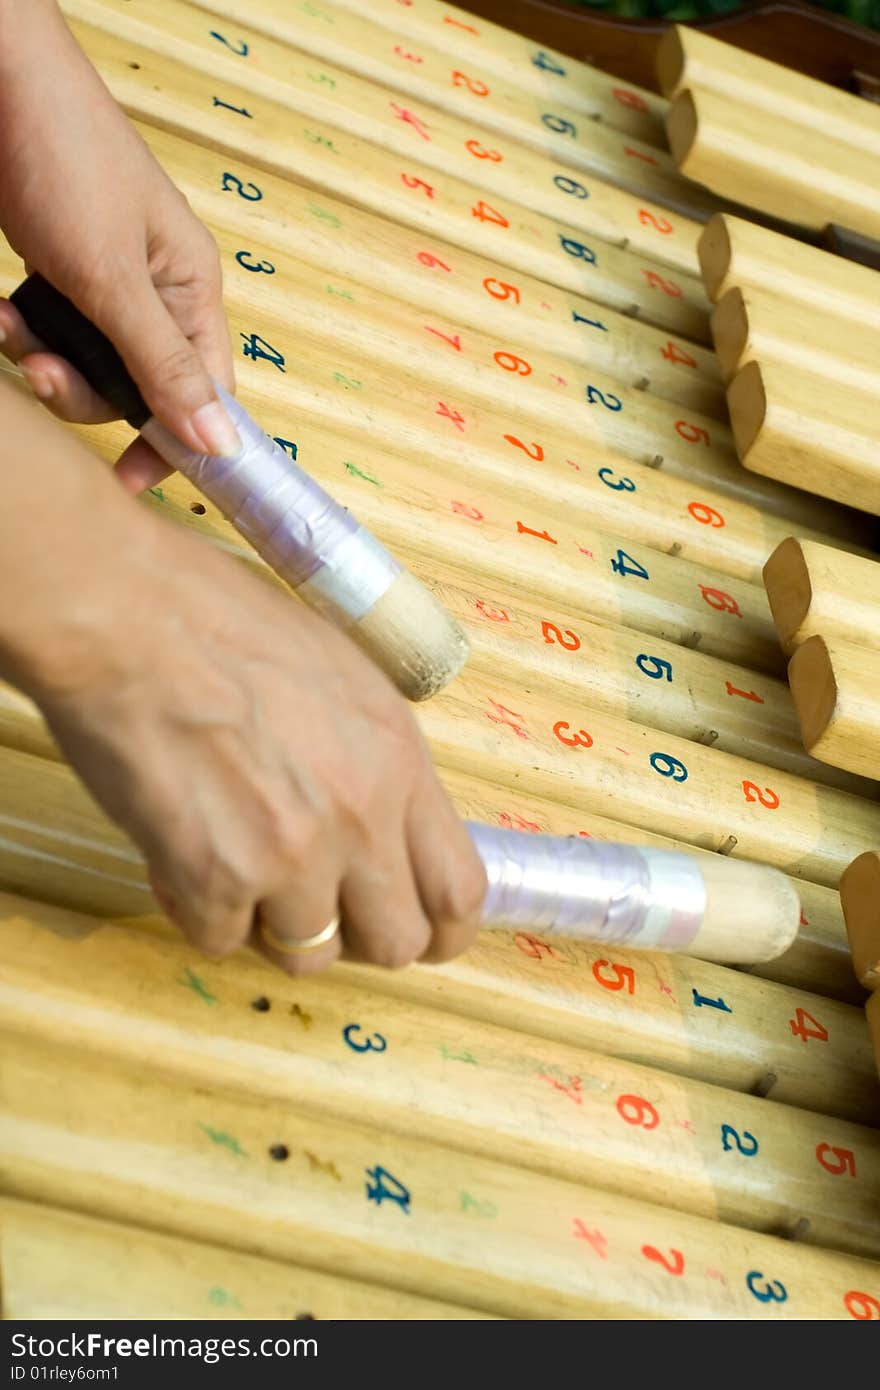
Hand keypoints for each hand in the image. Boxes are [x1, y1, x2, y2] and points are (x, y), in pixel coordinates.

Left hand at [0, 0, 234, 491]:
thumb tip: (221, 445)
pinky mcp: (62, 269)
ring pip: (87, 365)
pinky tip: (1, 307)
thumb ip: (163, 366)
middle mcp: (157, 291)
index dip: (176, 442)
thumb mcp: (114, 279)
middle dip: (83, 391)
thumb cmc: (63, 158)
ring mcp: (107, 281)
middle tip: (41, 372)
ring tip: (10, 325)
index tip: (131, 479)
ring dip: (42, 357)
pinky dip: (21, 328)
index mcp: (192, 289)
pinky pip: (51, 331)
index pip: (207, 393)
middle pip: (137, 388)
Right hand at [28, 509, 486, 974]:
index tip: (423, 936)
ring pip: (307, 955)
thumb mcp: (340, 679)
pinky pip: (219, 938)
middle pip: (396, 943)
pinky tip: (177, 850)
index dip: (443, 930)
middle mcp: (360, 817)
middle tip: (317, 910)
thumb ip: (373, 761)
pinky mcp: (216, 878)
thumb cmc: (219, 623)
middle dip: (358, 940)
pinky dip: (196, 908)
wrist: (128, 617)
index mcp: (398, 761)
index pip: (459, 889)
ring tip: (234, 865)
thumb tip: (381, 826)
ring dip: (270, 925)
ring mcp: (292, 855)